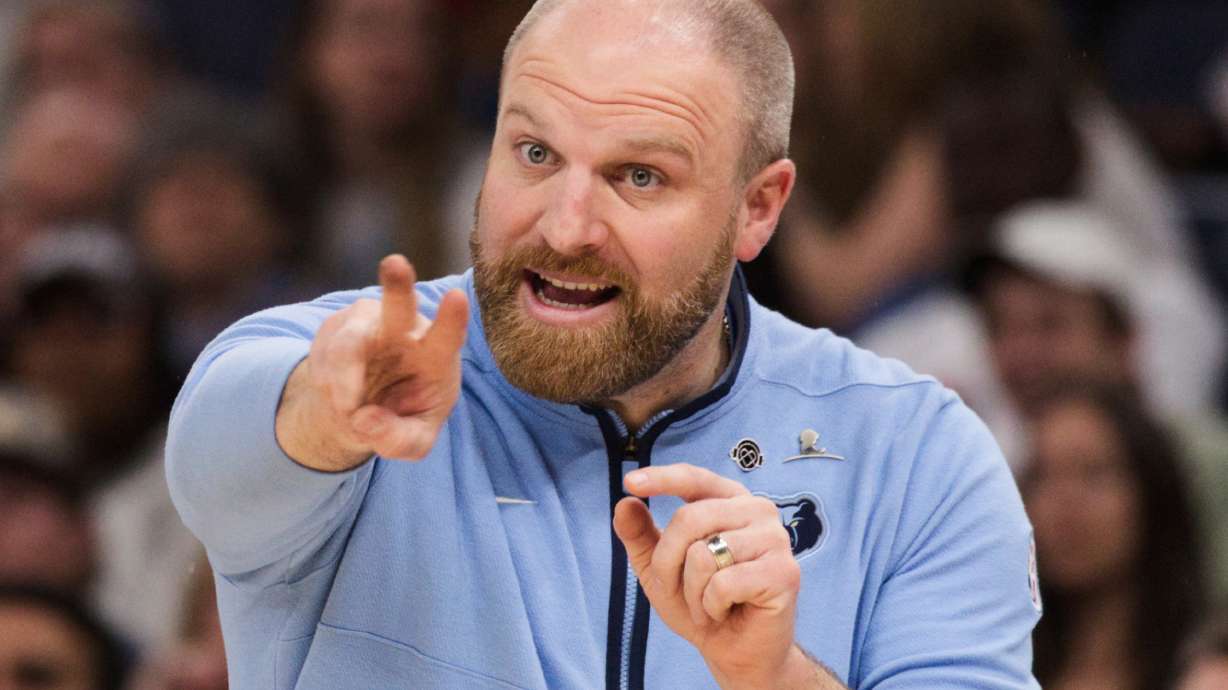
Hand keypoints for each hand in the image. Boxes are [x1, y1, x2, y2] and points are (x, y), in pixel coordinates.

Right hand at [276, 255, 467, 469]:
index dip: (452, 318)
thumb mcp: (412, 442)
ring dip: (343, 387)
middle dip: (397, 285)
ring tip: (349, 409)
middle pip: (399, 305)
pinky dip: (327, 386)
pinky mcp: (334, 326)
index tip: (456, 297)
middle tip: (395, 263)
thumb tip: (365, 419)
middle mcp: (404, 329)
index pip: (448, 335)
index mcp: (436, 354)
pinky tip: (339, 392)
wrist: (361, 408)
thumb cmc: (402, 417)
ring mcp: (367, 322)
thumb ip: (400, 441)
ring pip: (347, 348)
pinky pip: (322, 356)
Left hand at [613, 464, 818, 688]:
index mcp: (731, 500)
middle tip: (677, 590)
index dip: (663, 478)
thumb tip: (624, 504)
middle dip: (668, 562)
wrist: (736, 652)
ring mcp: (775, 539)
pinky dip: (711, 606)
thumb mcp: (660, 569)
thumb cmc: (701, 604)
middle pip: (689, 519)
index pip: (695, 479)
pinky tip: (726, 612)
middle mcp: (758, 510)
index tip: (630, 483)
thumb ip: (641, 536)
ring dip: (692, 592)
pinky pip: (723, 584)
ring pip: (703, 555)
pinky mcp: (783, 572)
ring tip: (708, 604)